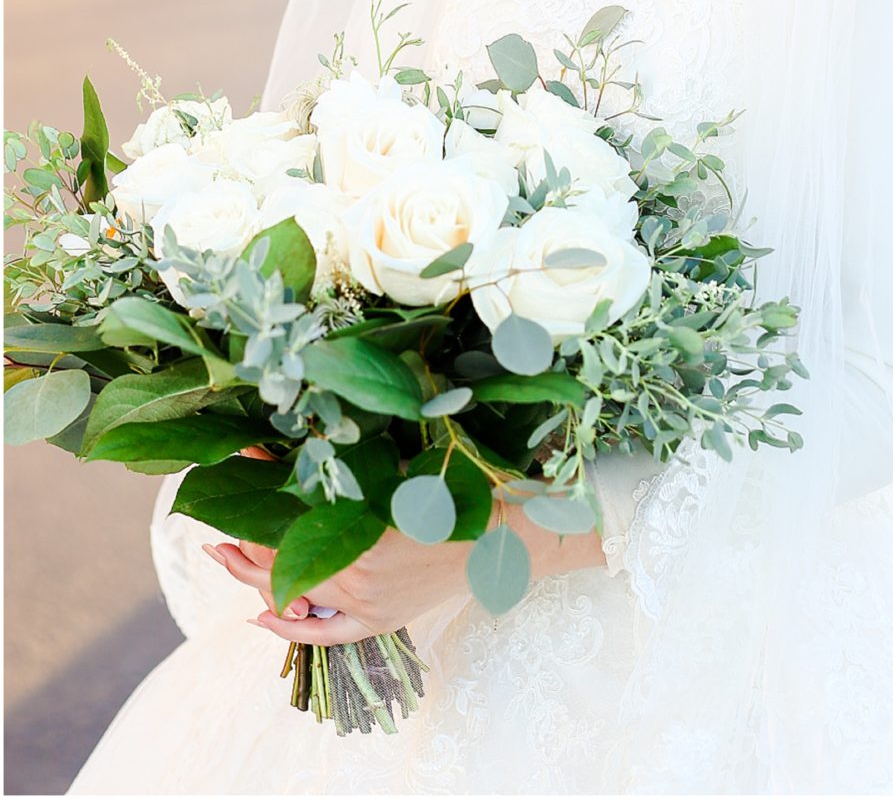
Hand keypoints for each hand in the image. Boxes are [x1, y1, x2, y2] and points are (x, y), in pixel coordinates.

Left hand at [205, 456, 605, 646]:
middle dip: (243, 532)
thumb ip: (356, 457)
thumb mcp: (405, 462)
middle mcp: (358, 574)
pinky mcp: (381, 619)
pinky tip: (260, 614)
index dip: (262, 479)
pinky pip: (325, 633)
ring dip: (252, 572)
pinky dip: (289, 626)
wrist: (511, 533)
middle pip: (280, 557)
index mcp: (363, 530)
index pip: (291, 508)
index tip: (241, 454)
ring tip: (221, 552)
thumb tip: (311, 430)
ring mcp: (368, 603)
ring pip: (292, 593)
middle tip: (211, 514)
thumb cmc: (464, 486)